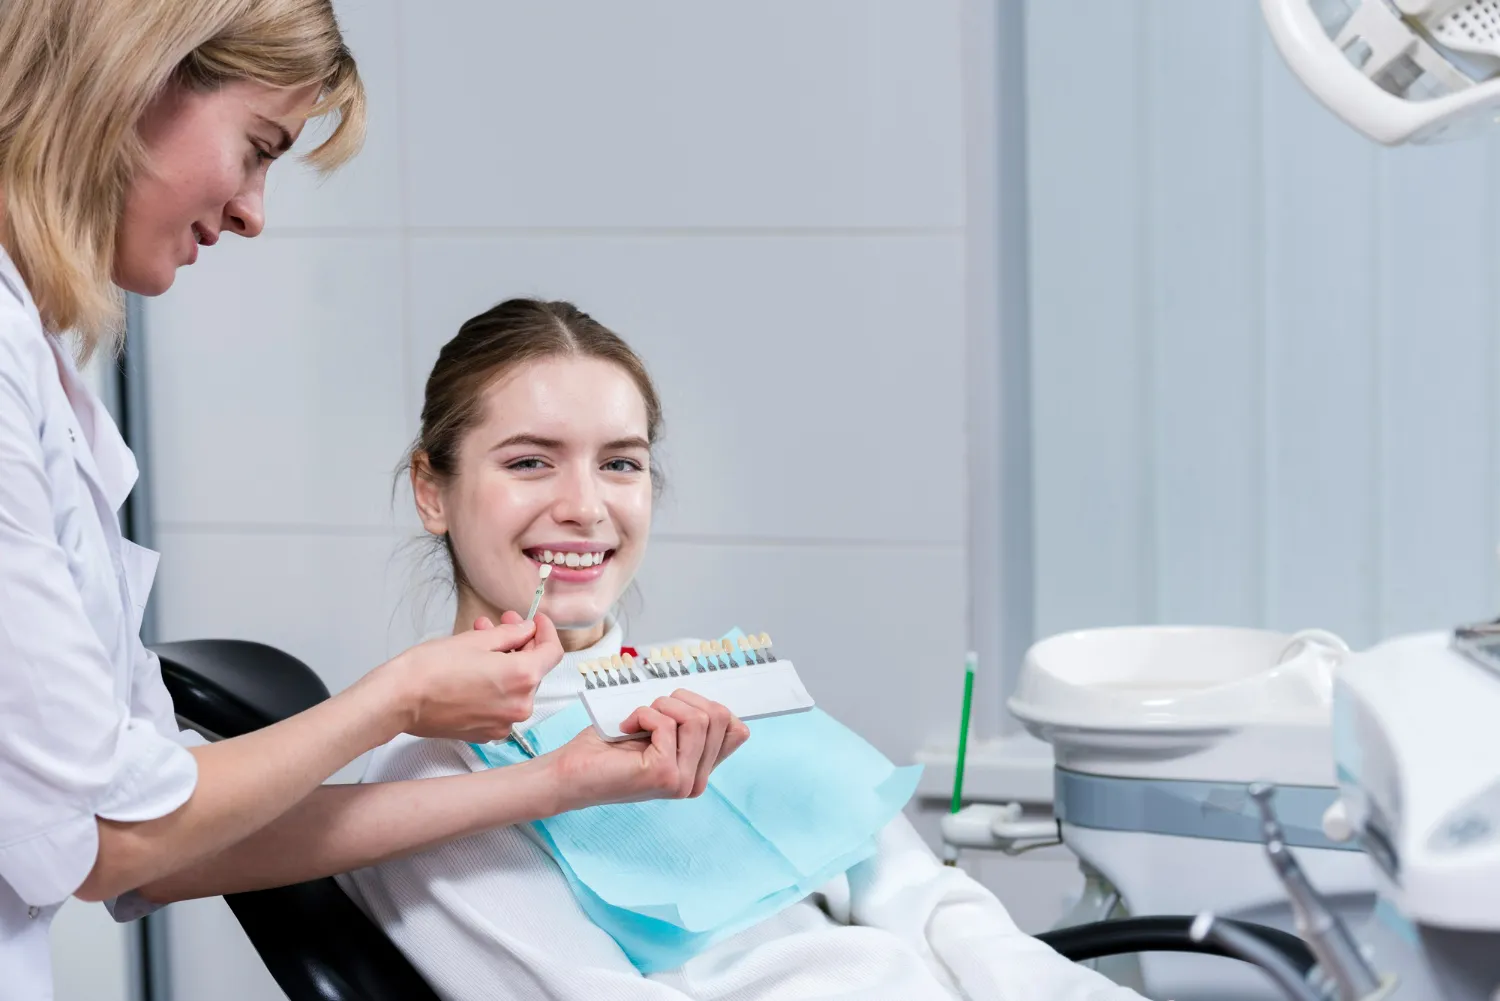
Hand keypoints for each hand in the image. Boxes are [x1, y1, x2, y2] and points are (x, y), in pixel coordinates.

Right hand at [380, 612, 562, 741]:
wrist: (399, 700)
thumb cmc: (431, 670)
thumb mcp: (476, 641)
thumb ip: (510, 634)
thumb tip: (525, 630)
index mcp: (523, 678)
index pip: (553, 652)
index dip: (546, 632)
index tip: (536, 621)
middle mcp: (520, 705)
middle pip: (533, 670)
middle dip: (519, 644)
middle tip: (500, 623)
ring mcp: (503, 723)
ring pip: (516, 686)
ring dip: (504, 662)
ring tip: (480, 640)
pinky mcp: (486, 732)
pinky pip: (501, 704)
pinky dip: (495, 685)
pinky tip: (476, 668)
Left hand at [546, 690, 750, 810]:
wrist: (569, 772)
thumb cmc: (607, 748)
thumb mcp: (659, 729)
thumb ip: (689, 723)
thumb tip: (714, 701)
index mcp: (699, 771)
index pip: (738, 730)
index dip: (711, 706)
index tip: (680, 703)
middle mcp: (696, 781)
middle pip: (719, 716)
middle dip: (682, 700)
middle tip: (652, 711)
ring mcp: (682, 781)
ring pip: (698, 718)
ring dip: (662, 706)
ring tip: (638, 719)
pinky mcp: (664, 773)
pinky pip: (667, 723)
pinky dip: (643, 714)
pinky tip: (626, 728)